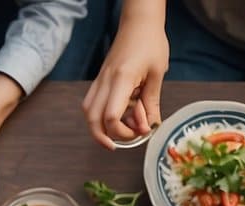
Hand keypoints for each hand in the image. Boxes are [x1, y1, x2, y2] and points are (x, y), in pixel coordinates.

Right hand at [83, 14, 166, 148]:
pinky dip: (99, 115)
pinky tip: (116, 116)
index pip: (111, 116)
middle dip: (104, 137)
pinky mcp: (100, 79)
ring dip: (99, 127)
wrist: (138, 23)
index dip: (123, 133)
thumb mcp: (157, 74)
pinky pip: (92, 102)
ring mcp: (100, 80)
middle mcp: (105, 81)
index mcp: (122, 80)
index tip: (139, 133)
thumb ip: (151, 103)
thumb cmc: (150, 44)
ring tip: (118, 131)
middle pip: (92, 119)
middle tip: (119, 144)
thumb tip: (149, 127)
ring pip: (88, 112)